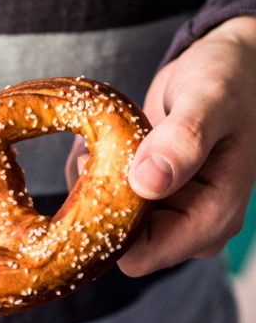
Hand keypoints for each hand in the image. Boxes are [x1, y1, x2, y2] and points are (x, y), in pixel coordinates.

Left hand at [66, 16, 255, 276]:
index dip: (107, 226)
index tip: (94, 177)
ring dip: (92, 187)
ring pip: (108, 223)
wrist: (230, 66)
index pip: (139, 256)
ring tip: (98, 145)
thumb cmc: (229, 79)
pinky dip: (95, 176)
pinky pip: (109, 201)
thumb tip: (147, 183)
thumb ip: (185, 140)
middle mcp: (190, 225)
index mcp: (211, 218)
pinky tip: (100, 145)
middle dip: (96, 204)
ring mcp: (171, 212)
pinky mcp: (153, 196)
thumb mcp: (211, 99)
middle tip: (92, 155)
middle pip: (118, 244)